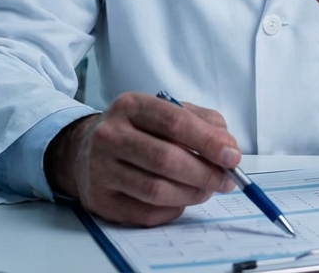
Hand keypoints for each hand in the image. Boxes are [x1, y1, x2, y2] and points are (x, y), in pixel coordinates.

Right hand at [44, 92, 239, 225]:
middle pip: (166, 159)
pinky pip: (146, 213)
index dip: (208, 141)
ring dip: (192, 194)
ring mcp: (99, 169)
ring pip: (157, 190)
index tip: (233, 156)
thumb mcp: (166, 112)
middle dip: (205, 173)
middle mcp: (109, 135)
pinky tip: (179, 199)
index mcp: (130, 106)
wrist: (85, 150)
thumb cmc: (138, 130)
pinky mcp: (99, 200)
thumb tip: (229, 148)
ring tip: (206, 190)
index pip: (174, 123)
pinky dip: (172, 209)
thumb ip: (202, 122)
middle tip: (226, 180)